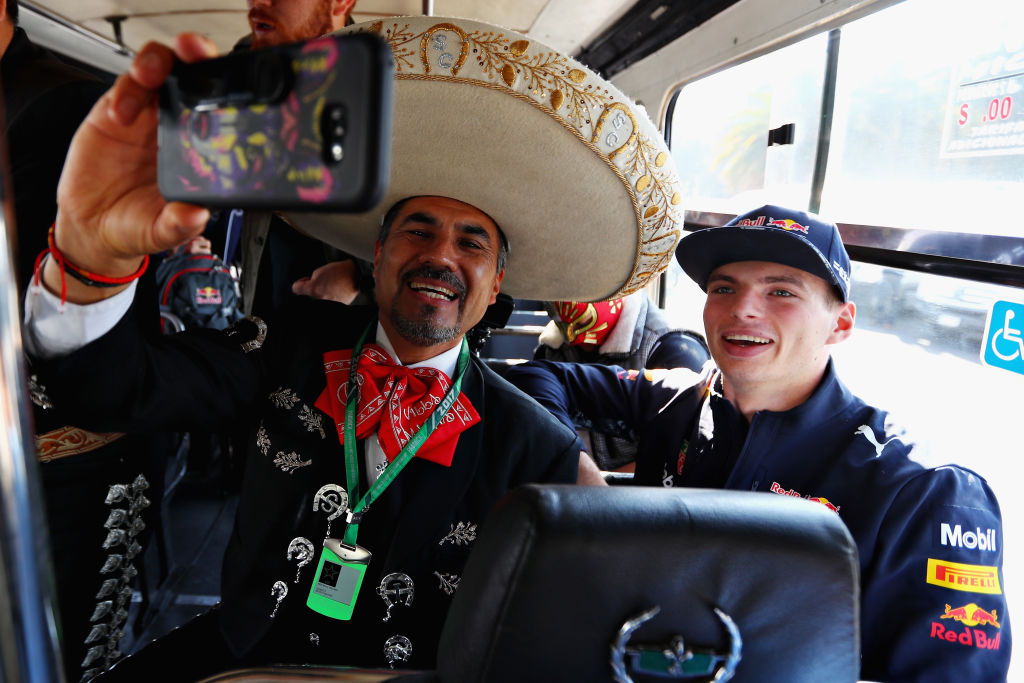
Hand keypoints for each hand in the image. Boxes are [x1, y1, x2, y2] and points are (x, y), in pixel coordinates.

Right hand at [46, 34, 217, 302]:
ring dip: (156, 63)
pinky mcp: (113, 113)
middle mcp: (177, 127)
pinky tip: (122, 115)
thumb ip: (179, 224)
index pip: (221, 108)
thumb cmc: (138, 224)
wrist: (94, 228)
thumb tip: (197, 215)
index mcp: (200, 148)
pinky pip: (123, 88)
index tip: (235, 80)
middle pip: (191, 75)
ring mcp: (146, 117)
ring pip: (157, 70)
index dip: (228, 87)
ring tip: (150, 76)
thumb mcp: (162, 231)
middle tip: (193, 53)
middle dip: (195, 55)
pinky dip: (125, 92)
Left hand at [292, 260, 361, 303]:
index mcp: (313, 289)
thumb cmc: (340, 272)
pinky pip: (330, 300)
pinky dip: (332, 295)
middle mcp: (319, 299)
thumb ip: (310, 278)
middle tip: (322, 280)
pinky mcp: (338, 305)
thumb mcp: (320, 270)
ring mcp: (329, 304)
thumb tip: (309, 283)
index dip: (300, 282)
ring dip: (323, 292)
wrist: (356, 276)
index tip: (305, 280)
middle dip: (313, 287)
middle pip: (309, 295)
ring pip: (320, 298)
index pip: (296, 289)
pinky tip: (337, 288)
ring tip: (332, 284)